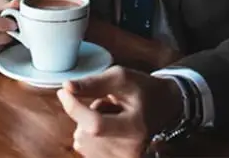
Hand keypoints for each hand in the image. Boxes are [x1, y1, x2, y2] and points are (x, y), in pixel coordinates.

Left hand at [57, 66, 182, 157]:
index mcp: (136, 128)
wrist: (164, 108)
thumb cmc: (143, 91)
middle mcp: (129, 150)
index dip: (74, 108)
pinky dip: (89, 135)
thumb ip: (94, 83)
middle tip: (111, 106)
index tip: (64, 92)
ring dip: (88, 124)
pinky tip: (108, 128)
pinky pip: (83, 147)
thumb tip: (67, 88)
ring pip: (81, 140)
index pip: (95, 124)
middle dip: (88, 113)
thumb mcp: (122, 78)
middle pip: (84, 132)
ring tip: (112, 116)